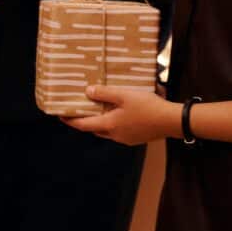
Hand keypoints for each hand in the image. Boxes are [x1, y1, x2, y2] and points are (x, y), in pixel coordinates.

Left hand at [64, 85, 178, 145]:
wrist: (172, 121)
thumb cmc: (147, 107)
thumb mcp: (124, 95)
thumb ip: (104, 93)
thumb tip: (87, 92)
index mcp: (109, 125)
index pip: (83, 125)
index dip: (70, 120)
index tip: (60, 115)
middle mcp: (115, 135)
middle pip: (94, 129)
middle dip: (85, 121)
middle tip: (79, 110)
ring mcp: (127, 138)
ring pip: (107, 131)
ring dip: (100, 122)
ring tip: (98, 109)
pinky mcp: (136, 138)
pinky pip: (119, 131)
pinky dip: (113, 123)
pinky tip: (118, 113)